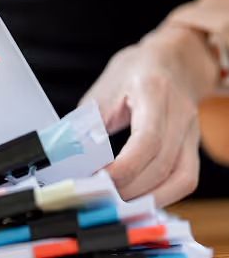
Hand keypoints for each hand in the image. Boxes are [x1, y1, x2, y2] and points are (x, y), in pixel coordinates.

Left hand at [81, 26, 218, 206]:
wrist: (172, 59)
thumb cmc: (134, 72)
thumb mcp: (104, 89)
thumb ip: (88, 122)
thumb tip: (67, 154)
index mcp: (154, 91)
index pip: (148, 139)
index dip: (124, 167)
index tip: (99, 179)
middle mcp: (180, 113)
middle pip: (162, 164)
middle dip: (129, 187)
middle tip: (100, 195)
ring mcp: (192, 131)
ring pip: (181, 178)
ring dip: (148, 197)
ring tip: (118, 202)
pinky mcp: (193, 146)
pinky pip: (185, 179)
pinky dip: (163, 194)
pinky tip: (139, 198)